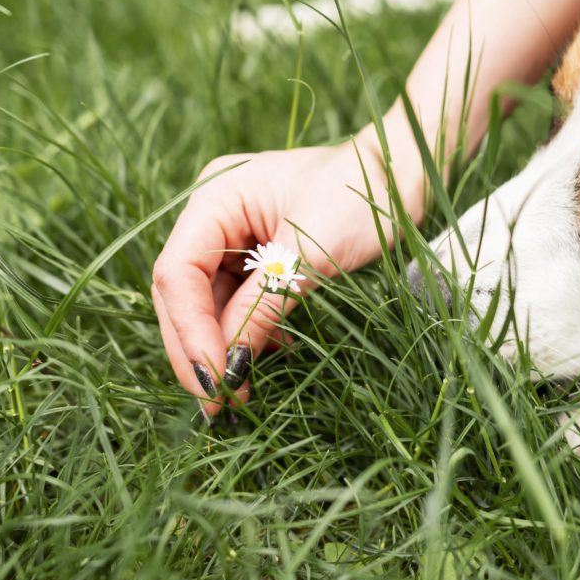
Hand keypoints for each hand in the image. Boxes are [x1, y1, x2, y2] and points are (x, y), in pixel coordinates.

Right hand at [152, 136, 416, 417]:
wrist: (401, 176)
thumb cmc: (361, 198)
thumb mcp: (310, 256)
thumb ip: (263, 308)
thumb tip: (229, 368)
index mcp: (215, 198)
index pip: (177, 273)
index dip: (188, 331)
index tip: (214, 379)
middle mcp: (214, 216)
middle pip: (184, 293)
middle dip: (198, 348)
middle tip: (219, 404)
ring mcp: (234, 237)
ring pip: (209, 304)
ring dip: (224, 348)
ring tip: (241, 393)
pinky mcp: (259, 257)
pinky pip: (239, 303)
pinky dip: (249, 335)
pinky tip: (268, 359)